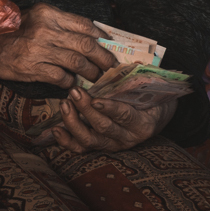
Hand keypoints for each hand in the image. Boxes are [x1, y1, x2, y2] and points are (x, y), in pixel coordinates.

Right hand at [0, 3, 117, 88]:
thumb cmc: (11, 32)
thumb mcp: (34, 18)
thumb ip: (58, 23)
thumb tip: (88, 34)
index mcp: (47, 14)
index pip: (83, 24)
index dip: (100, 35)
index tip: (107, 44)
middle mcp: (45, 29)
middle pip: (85, 44)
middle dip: (103, 57)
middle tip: (109, 65)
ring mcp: (39, 49)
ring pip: (77, 62)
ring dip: (90, 72)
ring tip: (95, 77)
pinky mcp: (33, 68)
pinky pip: (61, 77)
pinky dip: (70, 82)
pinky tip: (72, 83)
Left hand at [50, 90, 176, 153]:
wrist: (153, 116)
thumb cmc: (151, 99)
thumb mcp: (150, 89)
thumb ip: (140, 79)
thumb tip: (133, 62)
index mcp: (142, 124)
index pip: (125, 116)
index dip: (110, 109)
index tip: (96, 100)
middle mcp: (127, 138)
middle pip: (103, 127)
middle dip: (86, 109)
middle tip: (74, 92)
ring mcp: (112, 145)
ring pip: (89, 139)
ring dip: (73, 122)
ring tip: (65, 103)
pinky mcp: (99, 147)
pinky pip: (81, 148)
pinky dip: (66, 141)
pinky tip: (55, 129)